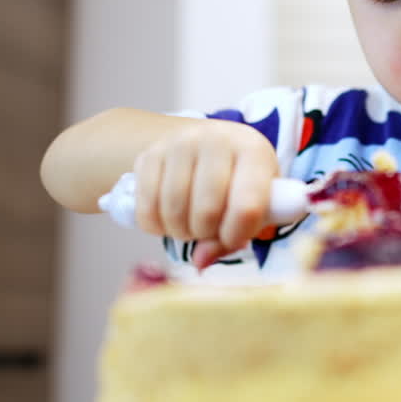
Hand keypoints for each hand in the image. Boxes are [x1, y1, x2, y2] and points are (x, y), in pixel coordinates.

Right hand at [131, 119, 277, 268]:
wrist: (213, 145)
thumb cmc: (240, 180)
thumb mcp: (255, 204)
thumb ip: (235, 237)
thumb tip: (200, 261)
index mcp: (253, 151)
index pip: (246, 206)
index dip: (236, 234)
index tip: (232, 240)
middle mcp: (216, 140)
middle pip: (206, 211)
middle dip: (206, 234)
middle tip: (208, 230)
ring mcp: (179, 143)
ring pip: (173, 210)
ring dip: (180, 231)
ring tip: (189, 225)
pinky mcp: (150, 154)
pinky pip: (146, 207)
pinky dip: (155, 226)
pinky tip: (168, 220)